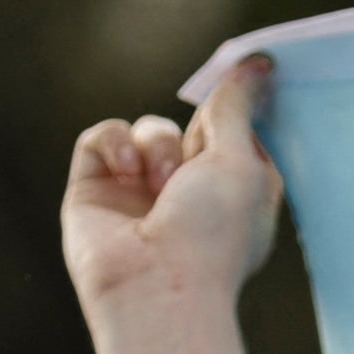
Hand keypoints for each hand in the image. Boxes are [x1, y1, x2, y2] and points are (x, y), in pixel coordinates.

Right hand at [63, 56, 283, 318]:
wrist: (155, 289)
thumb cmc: (211, 234)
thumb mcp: (240, 160)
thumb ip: (239, 107)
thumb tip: (259, 63)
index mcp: (233, 193)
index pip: (233, 133)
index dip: (235, 111)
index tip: (247, 82)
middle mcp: (187, 194)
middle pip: (187, 127)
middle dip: (193, 133)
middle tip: (195, 162)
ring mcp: (138, 194)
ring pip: (146, 129)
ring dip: (157, 144)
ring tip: (162, 183)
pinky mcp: (93, 191)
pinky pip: (100, 138)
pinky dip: (114, 143)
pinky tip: (127, 171)